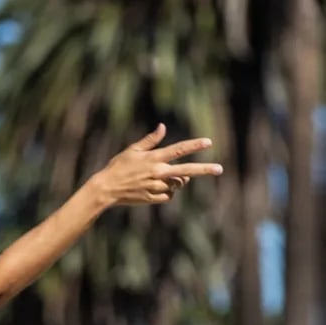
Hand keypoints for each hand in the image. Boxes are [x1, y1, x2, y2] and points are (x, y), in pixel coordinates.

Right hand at [88, 124, 221, 206]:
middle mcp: (157, 173)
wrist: (106, 189)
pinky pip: (168, 195)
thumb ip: (150, 140)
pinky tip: (157, 187)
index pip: (178, 150)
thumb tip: (163, 127)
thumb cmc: (117, 167)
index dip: (194, 145)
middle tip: (219, 169)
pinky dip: (167, 191)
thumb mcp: (132, 150)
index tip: (208, 142)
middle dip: (204, 170)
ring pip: (177, 184)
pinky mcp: (153, 198)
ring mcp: (156, 187)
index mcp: (153, 159)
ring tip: (165, 177)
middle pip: (186, 171)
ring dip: (177, 180)